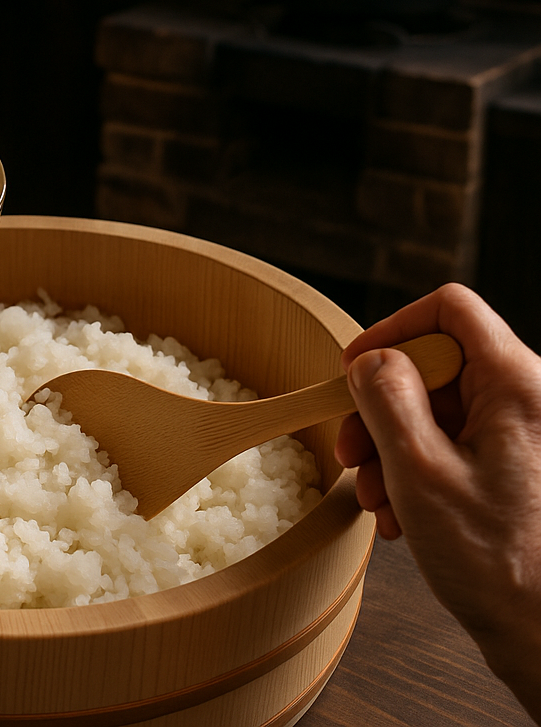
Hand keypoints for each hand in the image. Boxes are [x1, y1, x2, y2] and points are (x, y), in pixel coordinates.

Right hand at [335, 283, 540, 719]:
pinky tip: (402, 512)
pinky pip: (458, 443)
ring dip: (394, 448)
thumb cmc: (502, 564)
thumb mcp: (420, 471)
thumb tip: (372, 360)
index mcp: (517, 384)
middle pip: (438, 365)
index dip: (393, 329)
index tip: (355, 368)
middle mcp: (529, 399)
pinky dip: (419, 469)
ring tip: (377, 497)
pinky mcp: (520, 467)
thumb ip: (387, 399)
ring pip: (441, 409)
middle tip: (351, 450)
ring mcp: (526, 435)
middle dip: (383, 408)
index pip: (449, 310)